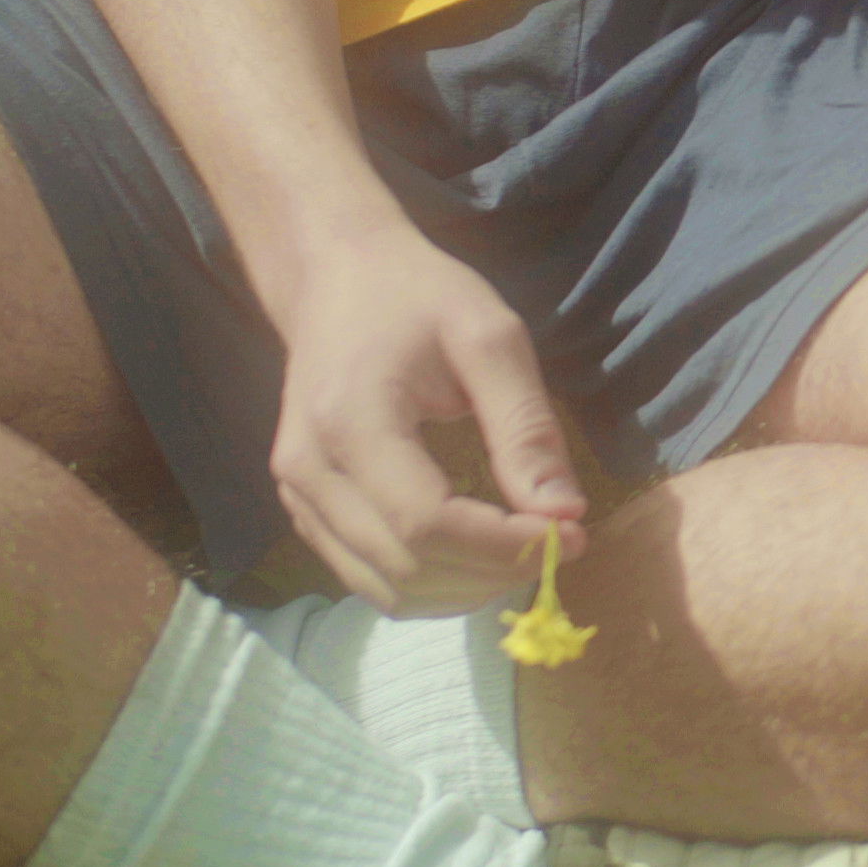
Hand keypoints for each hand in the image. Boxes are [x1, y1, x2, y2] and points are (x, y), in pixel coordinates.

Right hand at [262, 220, 590, 614]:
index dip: (502, 546)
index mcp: (349, 420)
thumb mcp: (489, 337)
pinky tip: (477, 553)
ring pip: (385, 588)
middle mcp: (308, 470)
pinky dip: (430, 582)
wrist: (335, 277)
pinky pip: (366, 576)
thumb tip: (564, 513)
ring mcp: (296, 496)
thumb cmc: (416, 294)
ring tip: (524, 549)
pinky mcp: (302, 509)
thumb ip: (525, 427)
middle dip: (494, 571)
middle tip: (560, 542)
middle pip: (406, 566)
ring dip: (465, 589)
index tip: (571, 535)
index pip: (425, 523)